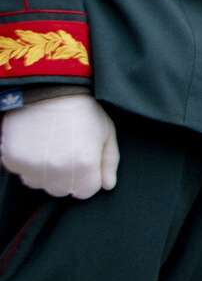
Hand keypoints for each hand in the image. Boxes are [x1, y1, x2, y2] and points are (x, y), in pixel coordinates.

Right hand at [0, 91, 118, 198]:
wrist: (49, 89)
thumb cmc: (83, 109)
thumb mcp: (106, 132)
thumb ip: (109, 162)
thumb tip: (108, 186)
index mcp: (84, 165)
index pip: (85, 192)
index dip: (86, 179)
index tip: (83, 164)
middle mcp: (58, 170)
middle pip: (61, 190)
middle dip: (65, 177)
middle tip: (65, 153)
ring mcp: (32, 166)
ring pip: (38, 183)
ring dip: (44, 172)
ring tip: (49, 148)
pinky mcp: (12, 158)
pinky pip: (20, 172)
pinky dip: (26, 163)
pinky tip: (34, 144)